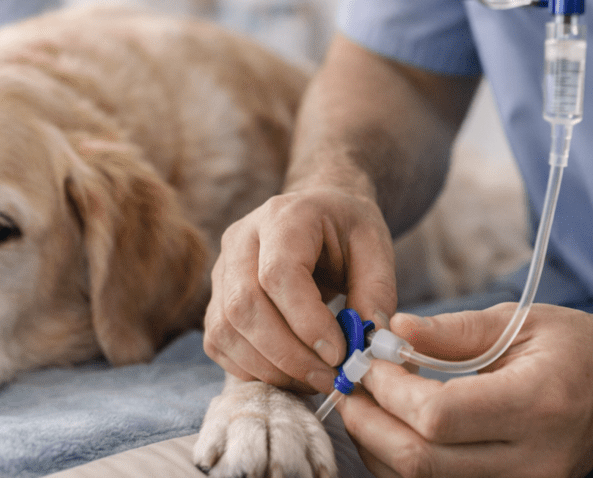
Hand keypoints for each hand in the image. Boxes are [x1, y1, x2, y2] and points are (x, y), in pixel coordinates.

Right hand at [203, 186, 397, 393]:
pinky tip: (290, 373)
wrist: (317, 213)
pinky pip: (219, 343)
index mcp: (282, 217)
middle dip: (288, 354)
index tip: (338, 353)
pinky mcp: (216, 299)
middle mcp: (240, 240)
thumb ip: (376, 291)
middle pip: (244, 306)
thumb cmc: (347, 229)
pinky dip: (253, 369)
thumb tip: (369, 342)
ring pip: (225, 330)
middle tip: (329, 377)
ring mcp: (221, 270)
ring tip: (314, 378)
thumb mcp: (376, 246)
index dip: (305, 321)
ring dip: (270, 367)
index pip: (278, 274)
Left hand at [335, 303, 592, 477]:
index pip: (439, 416)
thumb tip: (393, 329)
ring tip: (367, 406)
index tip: (368, 362)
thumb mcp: (517, 322)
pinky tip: (394, 431)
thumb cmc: (571, 348)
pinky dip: (403, 464)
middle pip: (422, 461)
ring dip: (378, 447)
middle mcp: (534, 459)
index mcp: (538, 404)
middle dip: (369, 423)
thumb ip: (452, 330)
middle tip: (350, 388)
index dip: (390, 391)